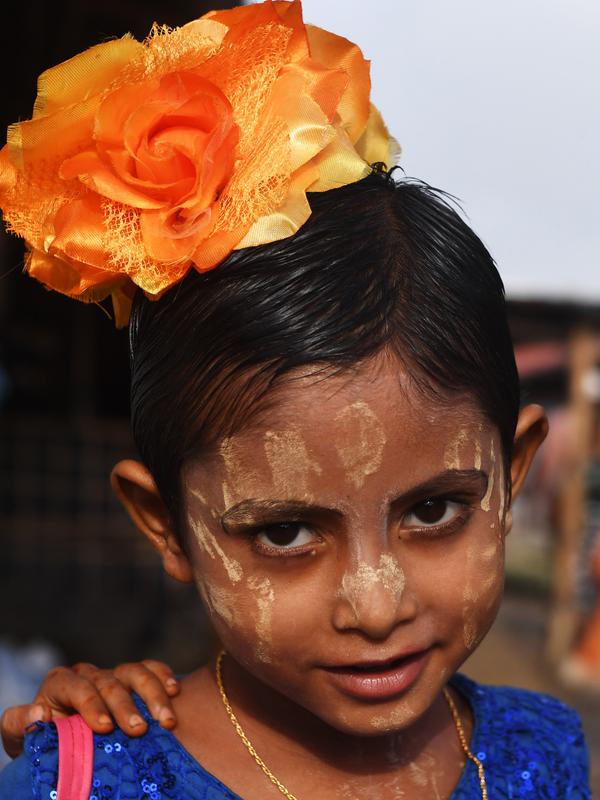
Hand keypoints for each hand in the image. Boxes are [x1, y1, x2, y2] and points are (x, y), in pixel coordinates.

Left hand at [1, 659, 178, 757]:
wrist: (70, 745)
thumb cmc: (48, 743)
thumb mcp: (25, 739)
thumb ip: (21, 726)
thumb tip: (40, 714)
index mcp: (60, 684)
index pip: (75, 686)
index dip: (90, 704)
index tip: (104, 727)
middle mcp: (89, 674)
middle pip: (109, 682)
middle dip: (126, 706)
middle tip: (139, 729)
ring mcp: (113, 675)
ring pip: (135, 672)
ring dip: (153, 694)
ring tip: (166, 720)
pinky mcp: (134, 679)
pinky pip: (152, 668)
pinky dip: (164, 676)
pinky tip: (175, 691)